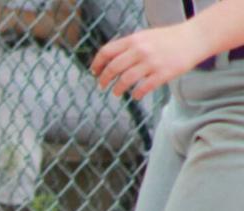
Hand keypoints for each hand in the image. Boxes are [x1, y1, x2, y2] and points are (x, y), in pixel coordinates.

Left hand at [91, 25, 207, 98]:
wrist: (195, 38)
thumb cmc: (169, 38)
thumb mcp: (145, 36)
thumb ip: (129, 46)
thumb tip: (109, 60)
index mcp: (134, 39)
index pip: (107, 51)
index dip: (97, 63)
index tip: (94, 72)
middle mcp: (141, 50)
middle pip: (113, 68)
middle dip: (103, 79)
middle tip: (102, 86)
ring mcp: (152, 62)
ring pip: (125, 80)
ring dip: (117, 89)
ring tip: (116, 92)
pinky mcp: (163, 73)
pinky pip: (144, 88)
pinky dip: (137, 94)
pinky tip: (136, 95)